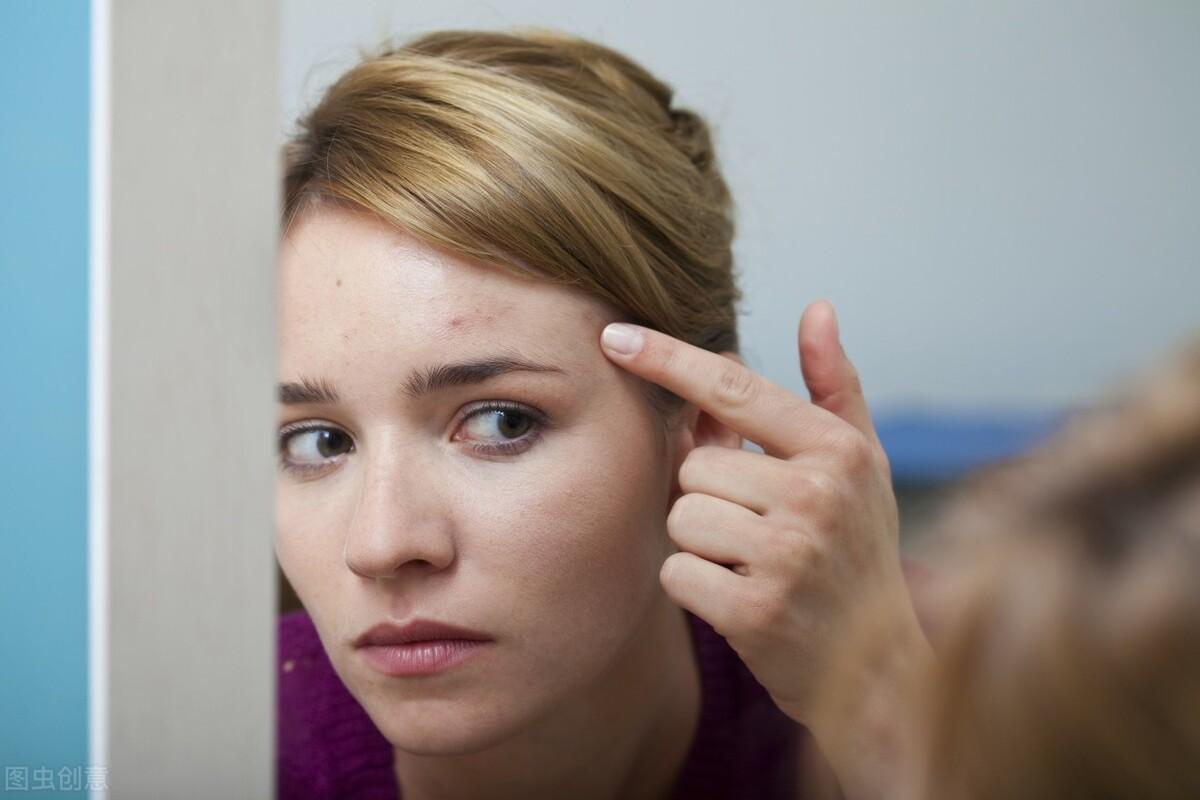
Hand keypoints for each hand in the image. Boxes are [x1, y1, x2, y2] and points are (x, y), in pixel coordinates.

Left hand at [599, 300, 925, 732]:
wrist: (879, 669)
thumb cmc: (858, 552)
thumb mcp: (862, 465)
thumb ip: (833, 386)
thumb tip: (816, 307)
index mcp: (838, 449)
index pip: (733, 388)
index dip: (668, 358)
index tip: (613, 336)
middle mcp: (816, 494)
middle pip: (694, 465)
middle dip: (710, 496)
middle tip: (758, 530)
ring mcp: (787, 553)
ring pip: (681, 516)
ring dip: (702, 543)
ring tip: (753, 563)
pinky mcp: (755, 609)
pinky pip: (676, 571)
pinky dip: (696, 586)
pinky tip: (741, 598)